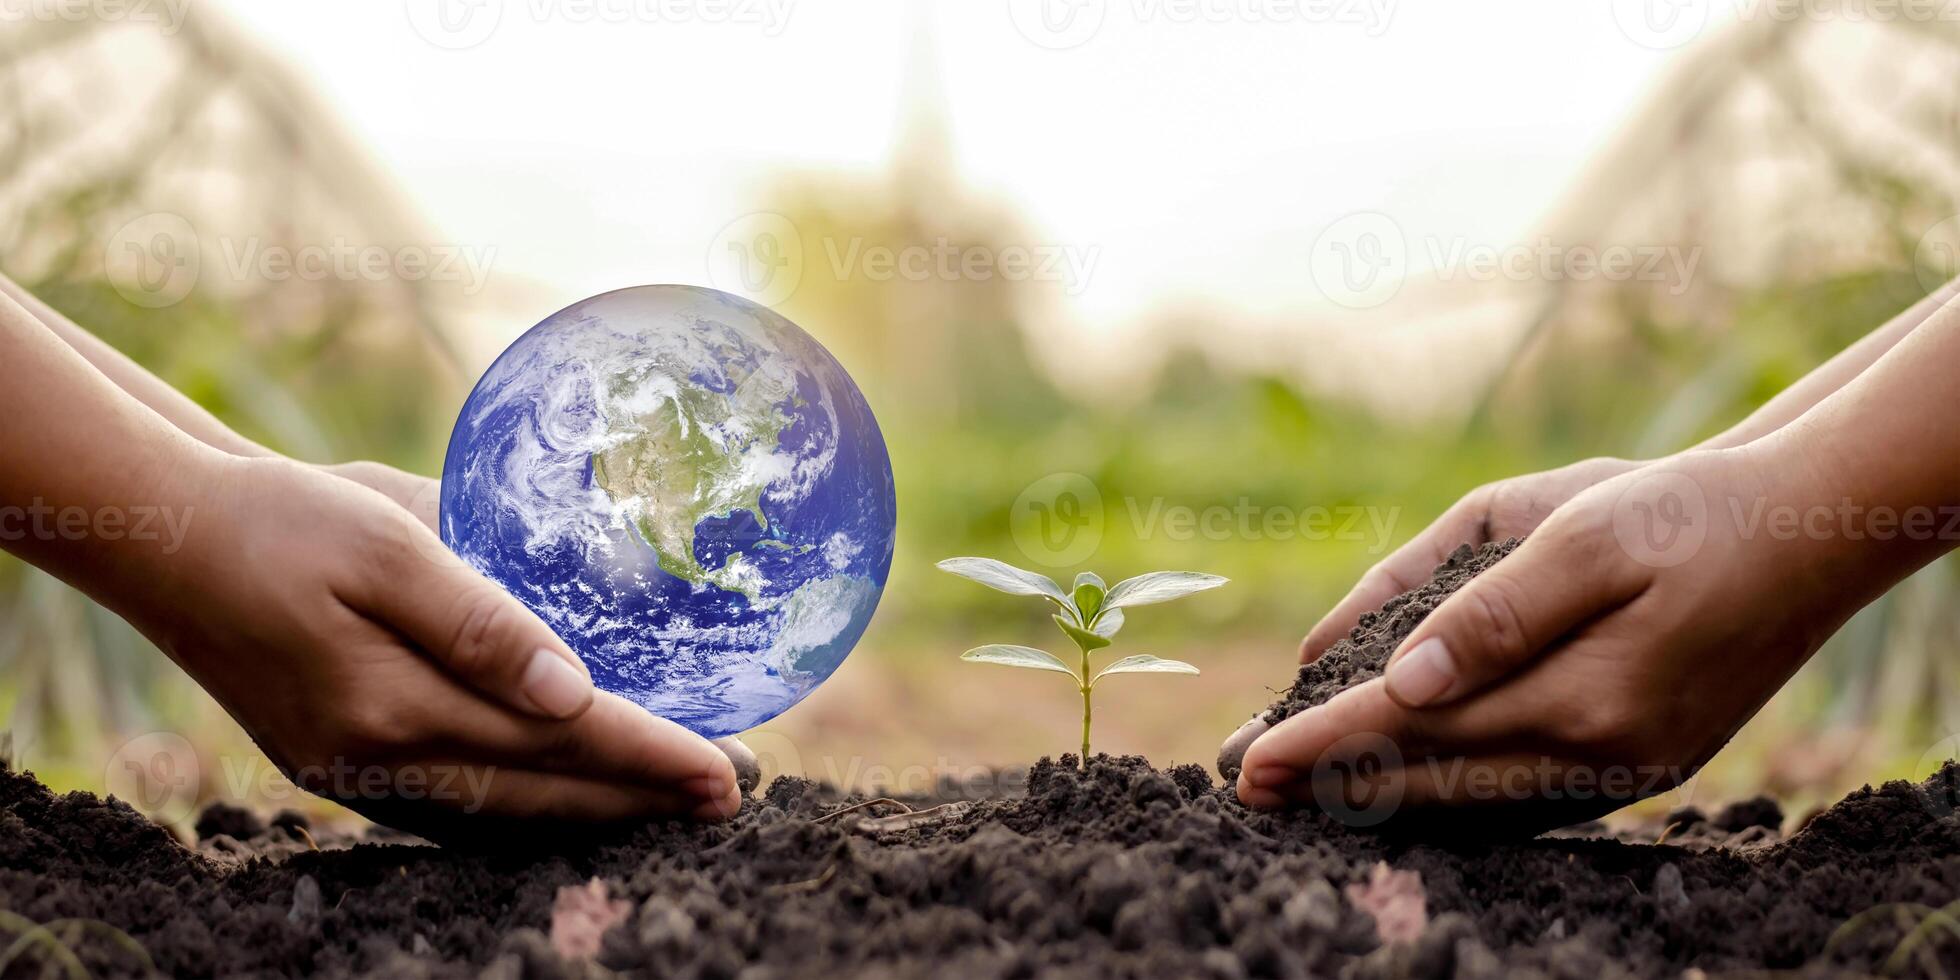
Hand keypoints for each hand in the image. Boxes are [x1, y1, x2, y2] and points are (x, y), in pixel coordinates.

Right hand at [129, 453, 739, 836]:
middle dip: (641, 797)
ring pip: (498, 815)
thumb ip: (483, 620)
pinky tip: (569, 796)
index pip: (557, 743)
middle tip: (729, 794)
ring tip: (671, 800)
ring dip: (592, 809)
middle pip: (538, 795)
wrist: (166, 537)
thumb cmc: (283, 518)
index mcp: (394, 703)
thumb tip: (575, 692)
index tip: (729, 769)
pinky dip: (525, 807)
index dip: (649, 757)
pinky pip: (453, 809)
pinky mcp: (336, 765)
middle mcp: (376, 760)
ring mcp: (351, 774)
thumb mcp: (389, 541)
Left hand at [1237, 446, 1872, 833]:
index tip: (1248, 758)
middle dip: (1333, 783)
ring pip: (1478, 800)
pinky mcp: (1639, 767)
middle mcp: (1601, 757)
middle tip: (1245, 786)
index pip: (1418, 733)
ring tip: (1302, 788)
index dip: (1325, 745)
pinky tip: (1401, 782)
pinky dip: (1452, 788)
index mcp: (1583, 699)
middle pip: (1438, 784)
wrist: (1805, 532)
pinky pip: (1521, 794)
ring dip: (1385, 795)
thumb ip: (1489, 612)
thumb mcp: (1584, 533)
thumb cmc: (1689, 513)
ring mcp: (1626, 773)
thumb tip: (1401, 684)